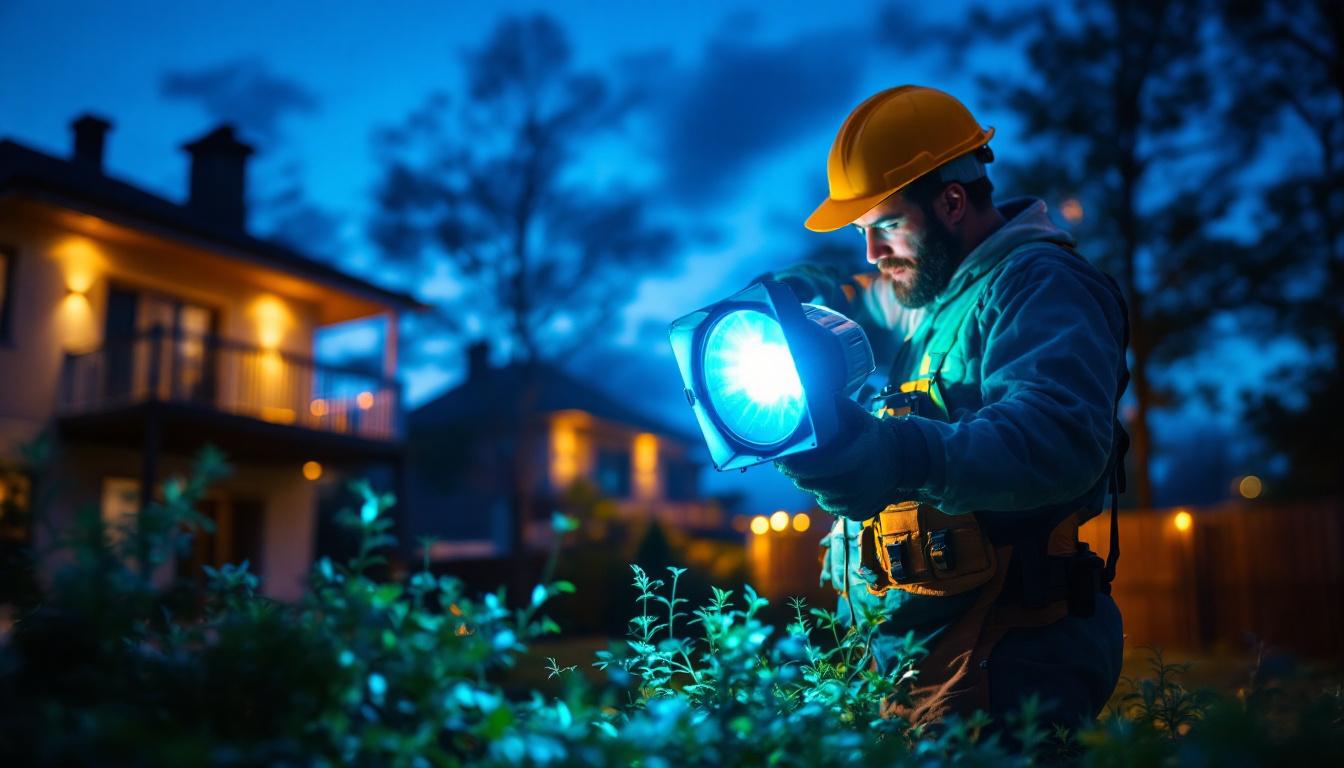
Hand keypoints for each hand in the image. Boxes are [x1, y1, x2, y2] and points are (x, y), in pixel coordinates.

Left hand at [775, 398, 908, 520]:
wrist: (901, 462)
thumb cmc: (874, 437)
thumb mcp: (860, 418)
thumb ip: (838, 407)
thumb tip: (811, 395)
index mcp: (859, 457)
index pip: (820, 466)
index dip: (797, 465)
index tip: (781, 460)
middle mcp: (860, 483)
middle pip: (813, 484)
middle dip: (798, 474)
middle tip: (789, 465)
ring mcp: (859, 501)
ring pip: (820, 496)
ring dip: (812, 485)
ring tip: (811, 473)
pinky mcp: (858, 513)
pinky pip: (831, 507)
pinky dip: (826, 496)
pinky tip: (829, 484)